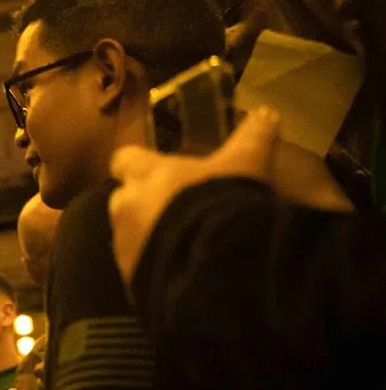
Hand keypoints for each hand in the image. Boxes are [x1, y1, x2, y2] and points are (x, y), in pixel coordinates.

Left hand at [108, 108, 350, 286]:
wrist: (215, 269)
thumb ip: (253, 136)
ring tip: (180, 241)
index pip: (124, 159)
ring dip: (145, 234)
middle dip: (142, 201)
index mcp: (145, 174)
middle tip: (174, 208)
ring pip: (126, 233)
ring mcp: (123, 245)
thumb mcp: (246, 165)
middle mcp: (125, 207)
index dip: (138, 163)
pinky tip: (177, 269)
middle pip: (123, 198)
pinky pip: (135, 267)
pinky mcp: (129, 278)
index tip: (155, 168)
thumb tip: (267, 111)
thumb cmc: (223, 204)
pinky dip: (150, 265)